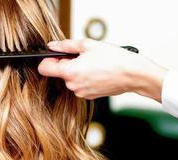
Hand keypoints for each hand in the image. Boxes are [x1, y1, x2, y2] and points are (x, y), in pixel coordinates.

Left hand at [38, 39, 166, 101]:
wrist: (133, 74)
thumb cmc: (114, 59)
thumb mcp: (88, 45)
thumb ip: (66, 45)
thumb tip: (53, 46)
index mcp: (70, 72)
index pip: (44, 68)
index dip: (48, 59)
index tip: (56, 55)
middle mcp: (73, 86)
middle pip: (60, 73)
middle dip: (67, 64)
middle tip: (83, 56)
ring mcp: (82, 93)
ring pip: (71, 79)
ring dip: (78, 71)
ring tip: (94, 64)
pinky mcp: (90, 96)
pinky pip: (81, 85)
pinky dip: (86, 78)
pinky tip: (98, 72)